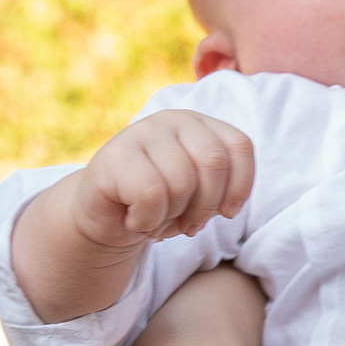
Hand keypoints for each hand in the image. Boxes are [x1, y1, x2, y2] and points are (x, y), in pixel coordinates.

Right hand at [10, 109, 256, 323]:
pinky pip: (150, 194)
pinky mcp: (112, 156)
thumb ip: (221, 182)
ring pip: (180, 182)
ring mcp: (140, 133)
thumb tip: (231, 204)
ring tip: (157, 220)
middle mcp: (172, 120)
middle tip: (188, 225)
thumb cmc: (161, 205)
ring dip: (172, 217)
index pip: (239, 146)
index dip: (240, 187)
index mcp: (200, 124)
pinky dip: (148, 220)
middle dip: (205, 207)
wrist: (105, 218)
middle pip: (212, 164)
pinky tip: (135, 219)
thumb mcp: (200, 192)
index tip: (225, 213)